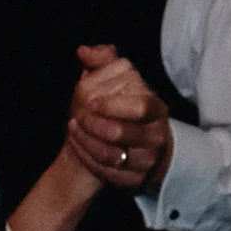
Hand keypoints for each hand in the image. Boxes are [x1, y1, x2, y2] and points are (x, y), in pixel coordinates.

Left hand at [66, 44, 170, 192]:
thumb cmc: (119, 109)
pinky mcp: (135, 179)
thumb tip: (84, 51)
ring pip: (112, 156)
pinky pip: (107, 173)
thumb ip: (102, 61)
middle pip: (122, 133)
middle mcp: (156, 136)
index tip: (93, 102)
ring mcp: (147, 160)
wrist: (130, 146)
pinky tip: (78, 144)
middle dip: (93, 125)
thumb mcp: (114, 81)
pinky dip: (87, 158)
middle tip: (79, 116)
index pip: (141, 107)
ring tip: (74, 128)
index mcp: (156, 109)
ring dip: (85, 141)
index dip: (115, 105)